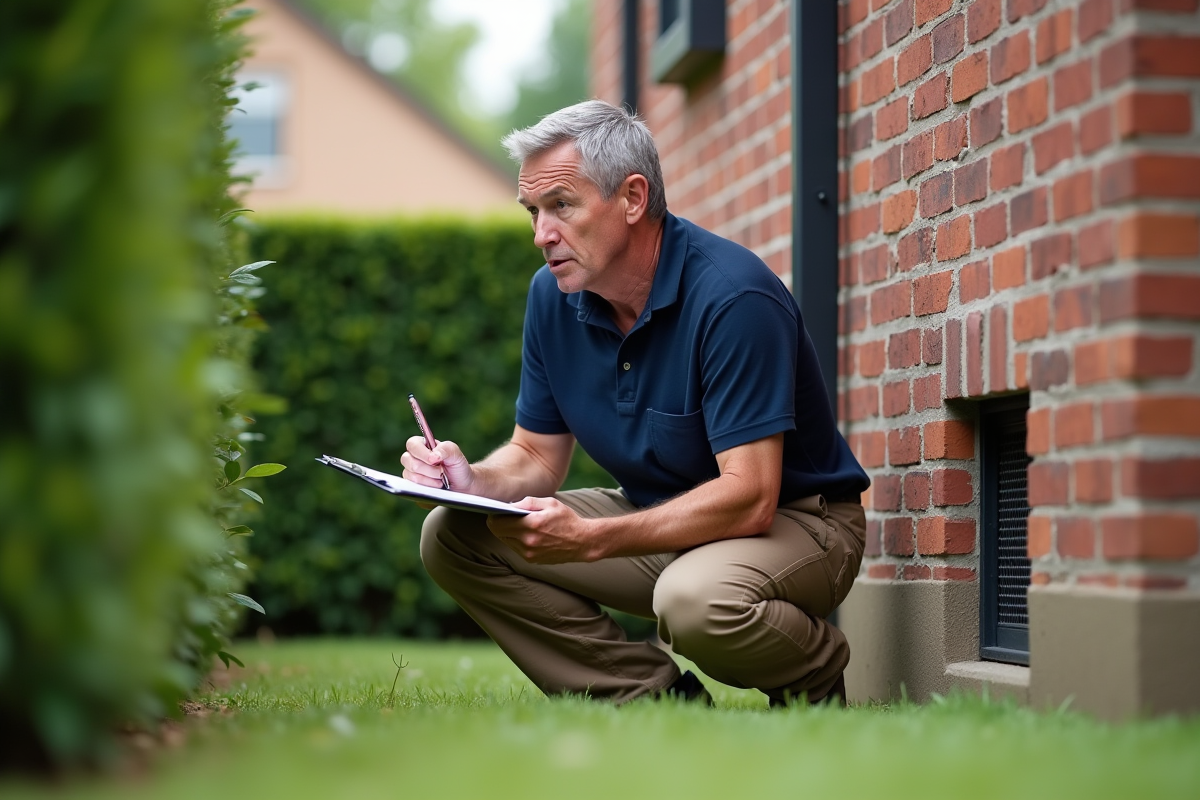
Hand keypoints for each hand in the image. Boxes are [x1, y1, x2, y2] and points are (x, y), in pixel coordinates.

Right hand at [400, 435, 473, 491]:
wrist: (461, 486)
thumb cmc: (457, 467)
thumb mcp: (456, 454)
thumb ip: (446, 449)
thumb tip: (433, 456)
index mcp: (422, 445)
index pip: (412, 444)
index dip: (422, 453)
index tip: (435, 460)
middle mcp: (413, 458)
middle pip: (408, 460)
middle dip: (429, 469)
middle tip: (441, 471)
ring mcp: (411, 472)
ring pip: (411, 475)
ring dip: (430, 479)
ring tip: (440, 479)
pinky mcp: (412, 486)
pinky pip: (413, 487)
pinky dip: (428, 487)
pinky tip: (436, 486)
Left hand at [487, 497, 604, 563]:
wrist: (582, 542)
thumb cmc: (566, 519)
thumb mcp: (550, 503)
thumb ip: (528, 502)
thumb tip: (509, 505)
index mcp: (532, 524)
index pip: (498, 523)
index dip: (493, 516)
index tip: (495, 511)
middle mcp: (528, 541)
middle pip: (499, 532)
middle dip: (499, 523)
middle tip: (504, 516)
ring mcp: (529, 553)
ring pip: (506, 540)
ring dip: (507, 532)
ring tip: (517, 525)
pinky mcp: (531, 560)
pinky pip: (515, 548)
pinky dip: (516, 540)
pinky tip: (525, 534)